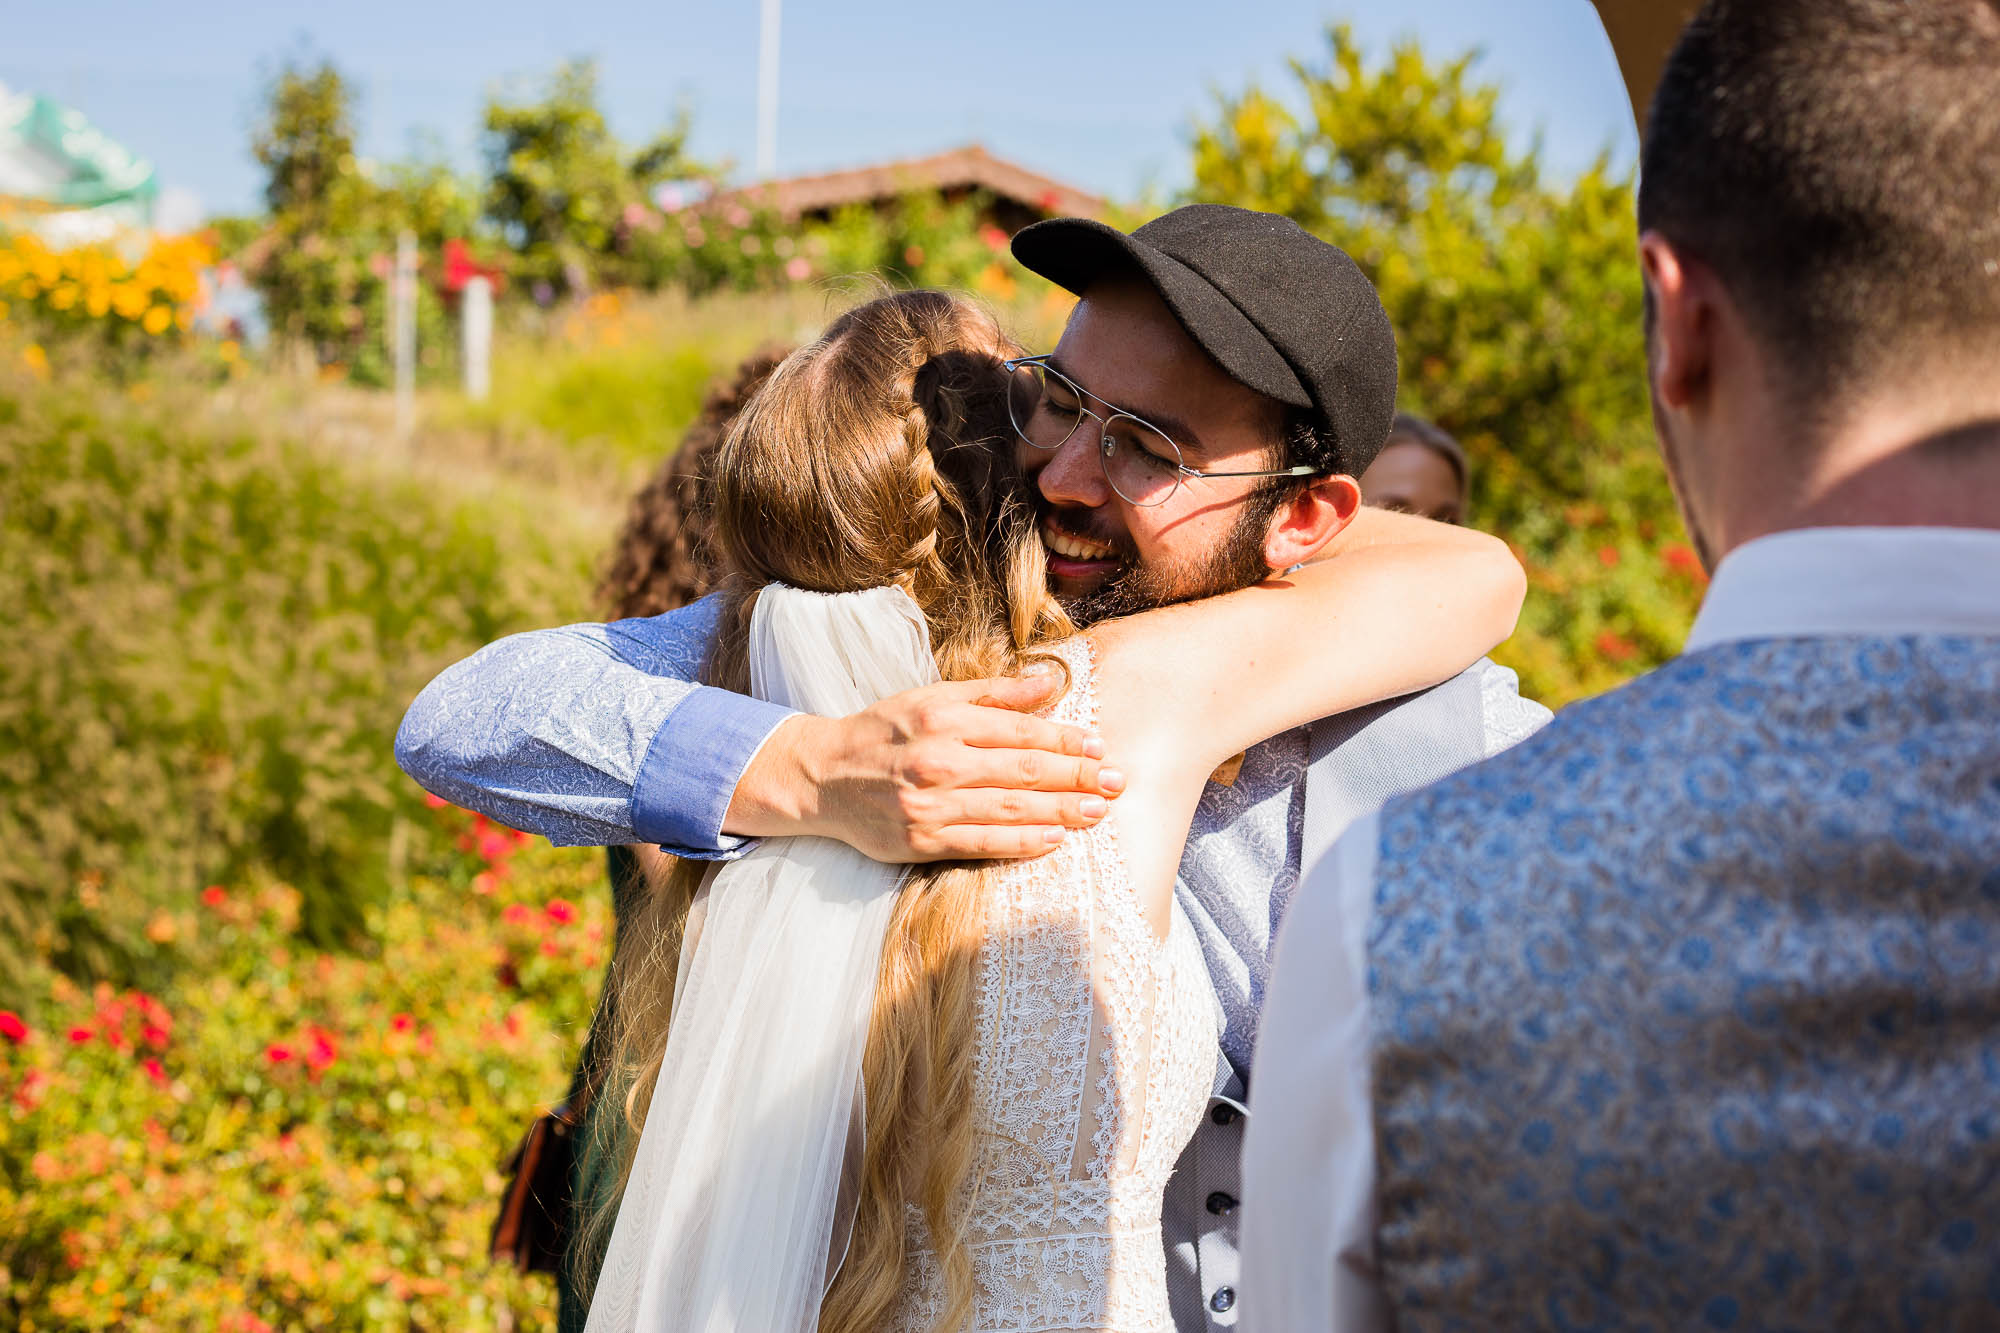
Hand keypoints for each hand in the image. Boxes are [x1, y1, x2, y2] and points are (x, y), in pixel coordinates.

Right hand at [725, 671, 1125, 861]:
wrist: (822, 776)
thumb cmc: (883, 733)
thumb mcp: (931, 699)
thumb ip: (992, 694)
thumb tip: (1047, 682)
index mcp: (944, 720)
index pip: (1019, 730)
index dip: (1064, 740)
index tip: (1099, 746)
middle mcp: (938, 760)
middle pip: (1023, 770)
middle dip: (1076, 776)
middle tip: (1116, 781)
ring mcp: (929, 803)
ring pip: (1009, 808)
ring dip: (1061, 811)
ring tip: (1098, 812)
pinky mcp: (919, 840)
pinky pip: (981, 842)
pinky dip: (1021, 843)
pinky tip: (1054, 840)